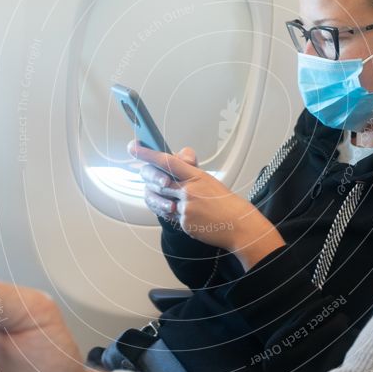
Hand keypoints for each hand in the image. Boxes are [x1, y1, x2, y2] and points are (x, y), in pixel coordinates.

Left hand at [129, 141, 285, 269]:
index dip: (148, 153)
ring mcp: (186, 206)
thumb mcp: (209, 181)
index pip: (168, 161)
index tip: (133, 146)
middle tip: (143, 173)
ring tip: (173, 201)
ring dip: (160, 199)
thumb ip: (189, 172)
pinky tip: (190, 216)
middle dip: (149, 179)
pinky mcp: (184, 221)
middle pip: (158, 181)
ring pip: (160, 199)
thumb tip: (174, 163)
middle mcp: (189, 189)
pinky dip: (175, 215)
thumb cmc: (224, 203)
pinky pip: (170, 216)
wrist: (239, 225)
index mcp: (196, 175)